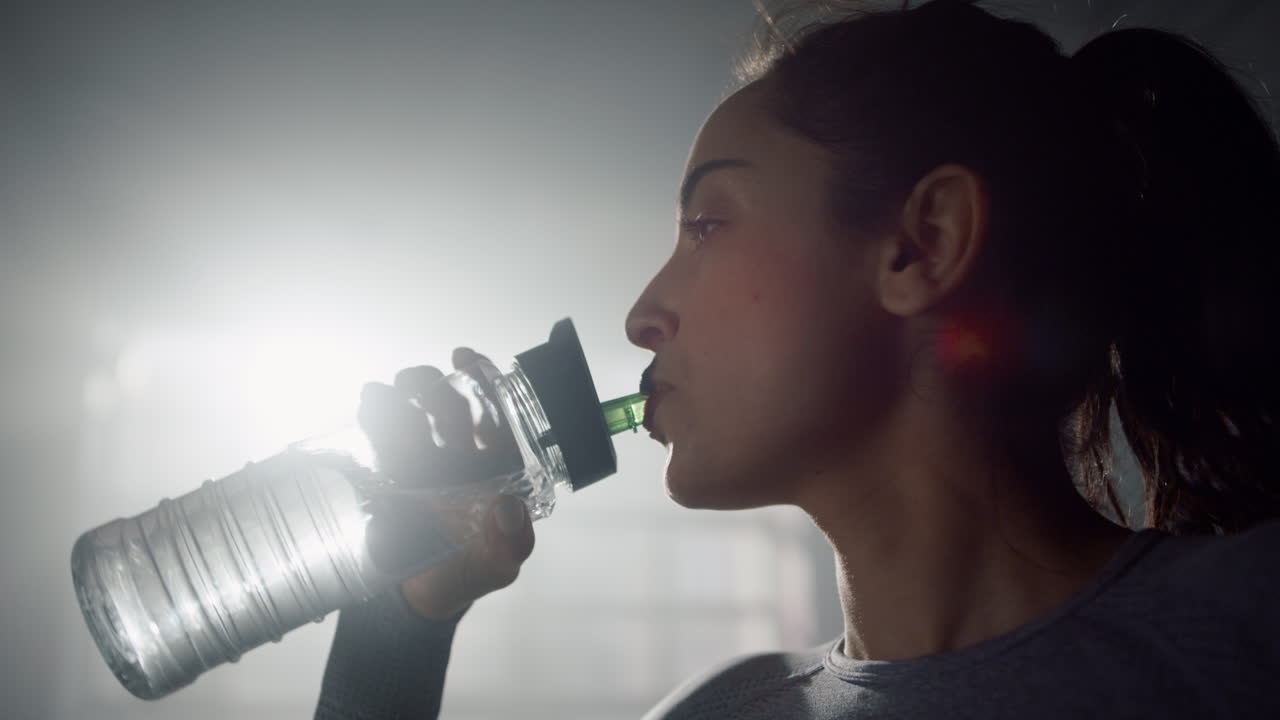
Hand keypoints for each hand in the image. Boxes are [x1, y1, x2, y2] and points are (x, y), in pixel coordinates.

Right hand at [357, 347, 535, 619]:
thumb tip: (509, 510)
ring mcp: (422, 460)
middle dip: (434, 388)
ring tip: (381, 396)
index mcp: (498, 469)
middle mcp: (461, 457)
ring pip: (412, 413)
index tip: (465, 359)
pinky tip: (367, 408)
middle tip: (414, 385)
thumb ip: (509, 545)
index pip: (495, 414)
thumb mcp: (497, 566)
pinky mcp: (387, 472)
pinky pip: (380, 435)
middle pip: (449, 407)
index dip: (484, 382)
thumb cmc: (466, 573)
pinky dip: (373, 417)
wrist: (416, 599)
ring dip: (399, 397)